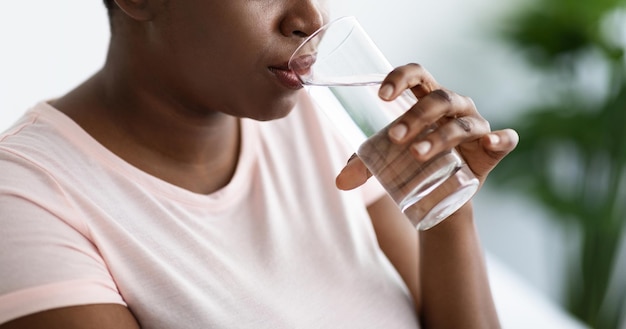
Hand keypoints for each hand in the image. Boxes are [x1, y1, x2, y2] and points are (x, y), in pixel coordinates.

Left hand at [335, 63, 518, 189]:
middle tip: (395, 138)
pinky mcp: (492, 149)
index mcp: (427, 99)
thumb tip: (340, 182)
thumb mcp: (386, 162)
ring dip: (440, 136)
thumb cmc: (412, 165)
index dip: (400, 78)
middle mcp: (454, 106)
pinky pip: (503, 139)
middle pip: (438, 98)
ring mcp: (476, 125)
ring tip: (417, 154)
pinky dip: (499, 139)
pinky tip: (489, 142)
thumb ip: (364, 165)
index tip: (381, 95)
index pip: (417, 75)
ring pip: (462, 123)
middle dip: (415, 116)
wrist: (441, 198)